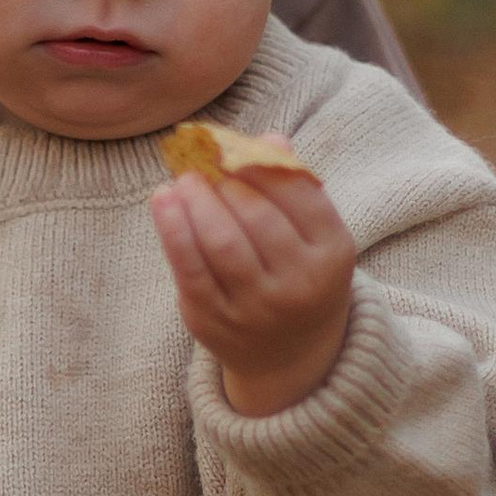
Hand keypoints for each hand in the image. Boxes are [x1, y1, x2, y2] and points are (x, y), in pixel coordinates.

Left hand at [150, 165, 355, 415]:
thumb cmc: (299, 275)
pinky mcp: (215, 322)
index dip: (259, 163)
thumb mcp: (314, 235)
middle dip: (224, 181)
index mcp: (332, 253)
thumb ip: (294, 187)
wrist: (291, 357)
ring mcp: (256, 309)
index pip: (298, 194)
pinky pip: (189, 271)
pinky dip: (172, 230)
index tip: (231, 147)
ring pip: (221, 242)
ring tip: (184, 179)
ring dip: (196, 200)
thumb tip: (267, 138)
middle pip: (256, 216)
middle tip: (202, 160)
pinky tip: (163, 201)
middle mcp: (299, 285)